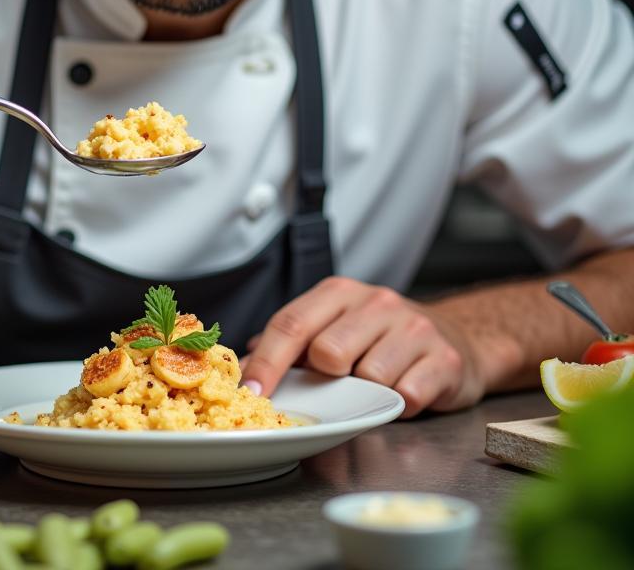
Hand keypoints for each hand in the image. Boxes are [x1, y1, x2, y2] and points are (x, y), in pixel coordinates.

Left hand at [238, 277, 485, 417]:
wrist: (454, 339)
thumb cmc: (380, 337)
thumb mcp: (333, 325)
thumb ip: (292, 342)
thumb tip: (244, 364)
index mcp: (338, 293)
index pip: (292, 323)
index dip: (267, 362)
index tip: (250, 392)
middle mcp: (376, 302)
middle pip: (328, 352)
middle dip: (326, 376)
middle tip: (340, 379)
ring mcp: (412, 328)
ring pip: (369, 376)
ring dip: (367, 392)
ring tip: (376, 383)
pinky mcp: (444, 359)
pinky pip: (407, 396)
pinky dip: (400, 404)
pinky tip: (403, 391)